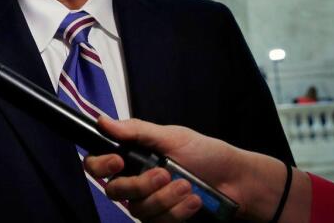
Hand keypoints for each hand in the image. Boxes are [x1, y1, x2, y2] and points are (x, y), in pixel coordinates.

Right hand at [83, 117, 307, 222]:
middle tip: (165, 173)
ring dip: (166, 198)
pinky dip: (178, 212)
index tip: (118, 161)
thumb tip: (103, 120)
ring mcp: (149, 204)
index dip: (99, 165)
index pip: (97, 166)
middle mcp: (135, 182)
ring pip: (139, 210)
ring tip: (188, 186)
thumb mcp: (171, 136)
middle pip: (115, 192)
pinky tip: (194, 202)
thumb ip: (135, 130)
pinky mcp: (164, 221)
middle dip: (141, 184)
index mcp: (132, 158)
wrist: (237, 181)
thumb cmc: (206, 154)